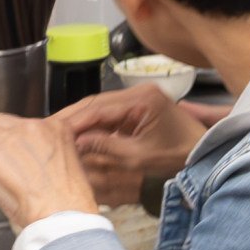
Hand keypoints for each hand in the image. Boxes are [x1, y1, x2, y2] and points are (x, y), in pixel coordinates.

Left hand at [0, 113, 100, 227]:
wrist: (64, 216)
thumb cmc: (69, 202)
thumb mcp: (68, 166)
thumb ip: (45, 153)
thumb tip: (22, 160)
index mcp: (54, 129)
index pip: (22, 123)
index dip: (8, 135)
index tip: (2, 145)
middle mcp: (31, 129)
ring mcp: (9, 142)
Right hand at [53, 84, 203, 200]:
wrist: (203, 153)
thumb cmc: (177, 156)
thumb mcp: (139, 156)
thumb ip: (106, 147)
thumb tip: (76, 142)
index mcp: (143, 100)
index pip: (99, 108)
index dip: (74, 122)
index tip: (53, 133)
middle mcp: (140, 92)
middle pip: (96, 102)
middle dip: (72, 118)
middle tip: (47, 131)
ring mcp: (139, 98)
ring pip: (99, 106)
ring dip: (80, 120)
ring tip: (57, 134)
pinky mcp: (138, 107)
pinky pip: (109, 113)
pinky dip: (92, 123)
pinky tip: (77, 135)